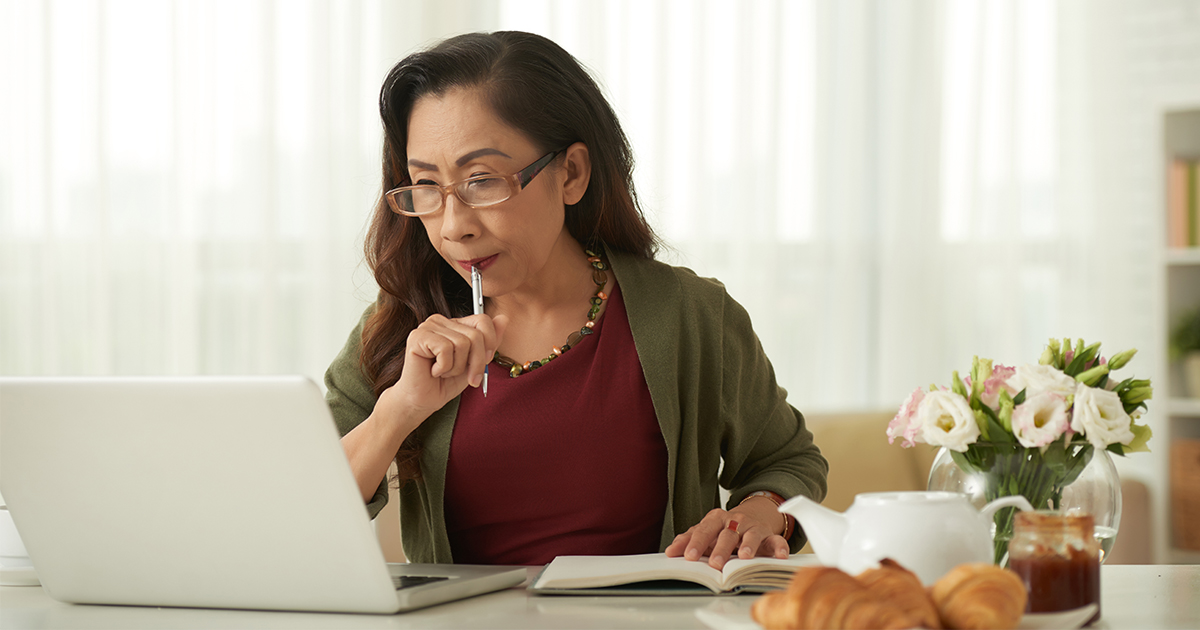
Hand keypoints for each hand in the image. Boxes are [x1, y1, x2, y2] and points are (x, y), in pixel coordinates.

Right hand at [385, 312, 508, 421]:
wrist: (423, 402)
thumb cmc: (446, 383)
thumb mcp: (475, 362)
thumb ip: (490, 341)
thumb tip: (503, 318)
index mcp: (455, 324)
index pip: (483, 320)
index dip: (489, 344)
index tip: (483, 364)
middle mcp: (441, 321)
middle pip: (475, 335)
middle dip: (475, 362)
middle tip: (464, 375)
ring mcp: (428, 326)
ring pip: (462, 343)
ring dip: (456, 367)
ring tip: (443, 372)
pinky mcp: (417, 336)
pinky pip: (445, 349)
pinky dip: (444, 367)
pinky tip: (433, 370)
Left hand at [664, 504, 788, 569]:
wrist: (751, 517)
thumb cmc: (724, 529)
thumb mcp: (706, 532)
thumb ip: (688, 540)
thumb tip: (670, 552)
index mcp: (716, 519)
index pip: (704, 530)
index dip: (696, 543)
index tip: (688, 556)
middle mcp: (735, 521)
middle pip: (727, 534)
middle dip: (720, 549)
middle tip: (714, 564)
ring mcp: (753, 528)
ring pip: (750, 536)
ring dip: (748, 546)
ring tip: (744, 557)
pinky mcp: (769, 536)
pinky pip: (776, 540)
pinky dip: (779, 547)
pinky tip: (779, 556)